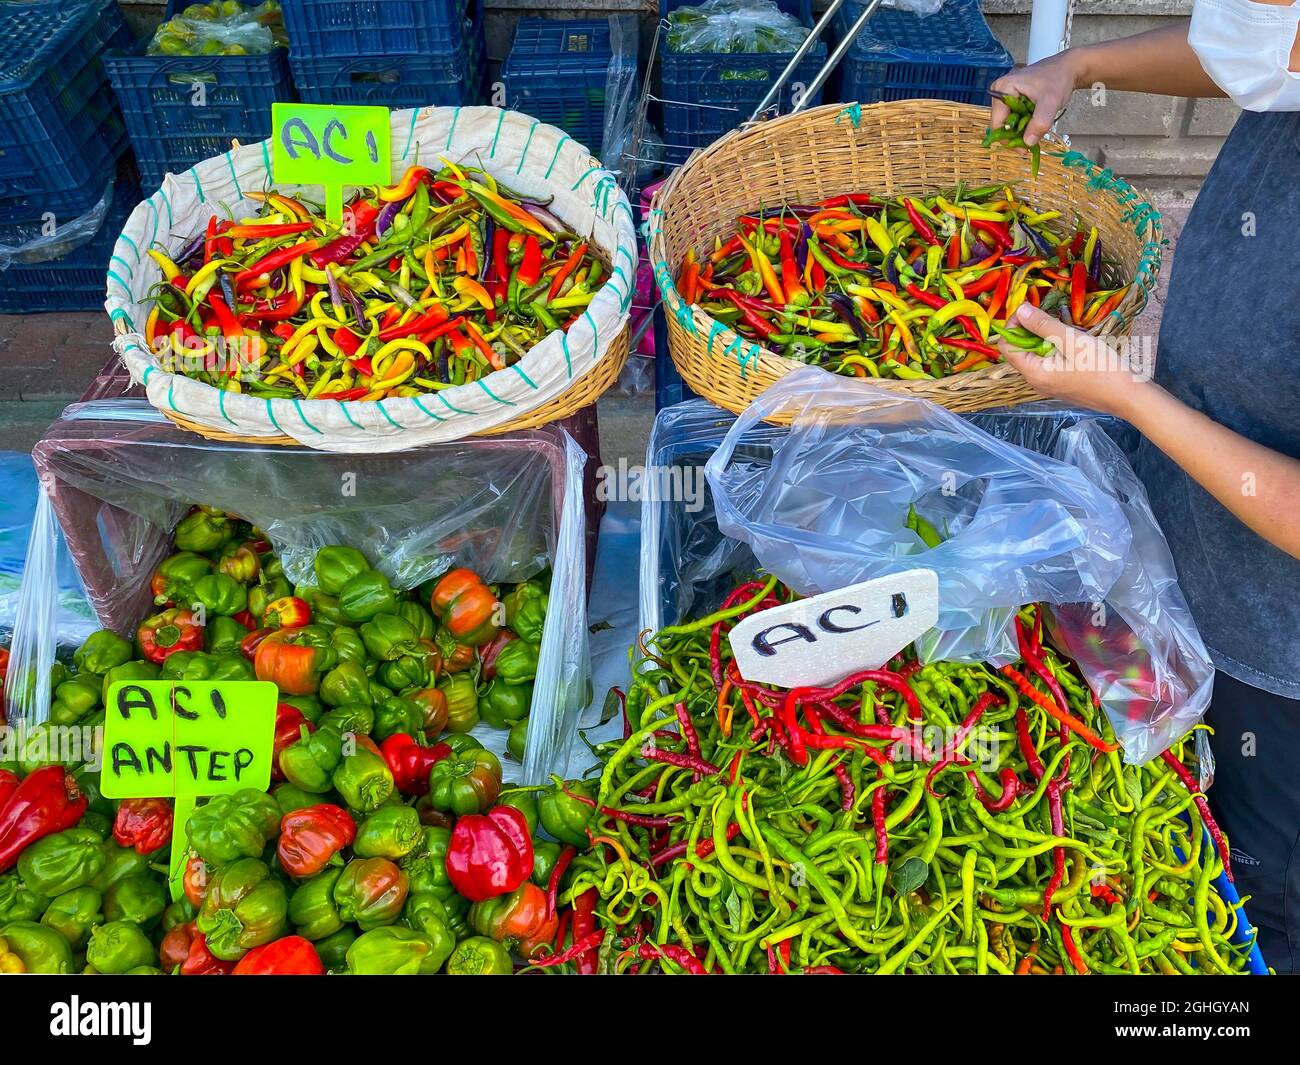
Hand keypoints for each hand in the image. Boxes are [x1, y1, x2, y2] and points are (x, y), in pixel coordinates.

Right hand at [989, 52, 1081, 145]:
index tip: (1024, 148)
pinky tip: (1035, 123)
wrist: (1068, 68)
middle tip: (1033, 140)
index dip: (1008, 139)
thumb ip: (1039, 123)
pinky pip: (1014, 117)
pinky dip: (1024, 123)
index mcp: (1002, 89)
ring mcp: (1005, 94)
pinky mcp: (1012, 97)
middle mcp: (999, 91)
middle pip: (1002, 123)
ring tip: (1037, 129)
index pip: (997, 123)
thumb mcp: (1051, 102)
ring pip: (1008, 122)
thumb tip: (1028, 143)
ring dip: (1021, 130)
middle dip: (1016, 134)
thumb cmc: (1058, 79)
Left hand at [996, 303, 1154, 419]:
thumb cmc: (1101, 367)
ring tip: (1066, 328)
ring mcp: (1050, 385)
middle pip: (1021, 350)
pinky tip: (1074, 341)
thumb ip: (1043, 325)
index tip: (1030, 309)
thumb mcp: (1071, 340)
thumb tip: (1021, 310)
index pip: (1007, 346)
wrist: (1128, 395)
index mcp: (1033, 373)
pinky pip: (1051, 362)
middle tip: (1051, 315)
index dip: (1013, 325)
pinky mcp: (1062, 384)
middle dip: (1031, 330)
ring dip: (1046, 338)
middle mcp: (1036, 382)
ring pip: (1037, 355)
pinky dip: (1056, 348)